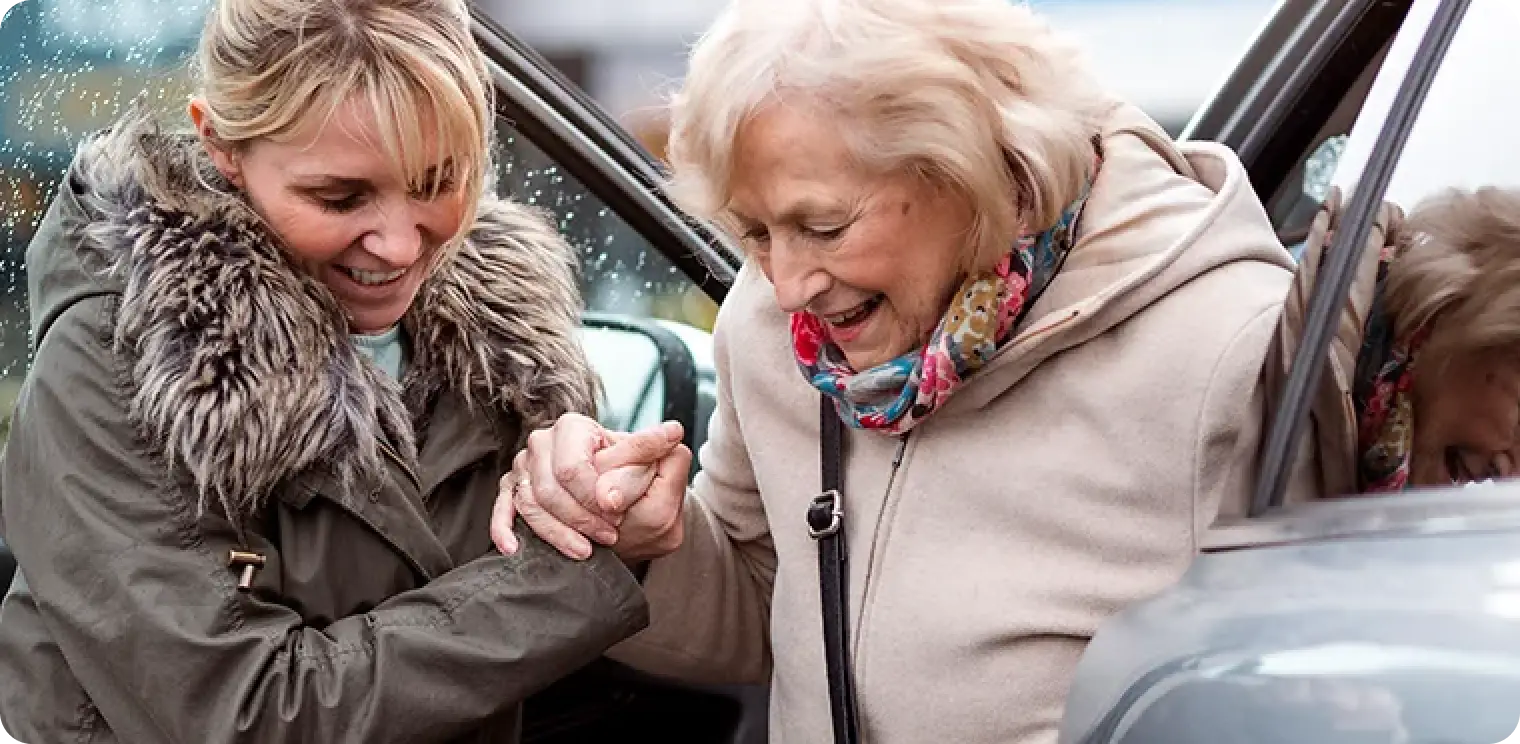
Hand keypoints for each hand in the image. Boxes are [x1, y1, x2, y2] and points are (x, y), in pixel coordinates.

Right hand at [491, 414, 685, 559]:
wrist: (622, 505)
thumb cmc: (633, 482)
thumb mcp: (652, 464)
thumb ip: (657, 450)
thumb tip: (672, 433)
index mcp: (574, 427)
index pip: (572, 467)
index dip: (593, 496)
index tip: (616, 514)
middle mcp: (543, 443)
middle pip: (549, 488)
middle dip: (580, 518)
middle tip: (609, 535)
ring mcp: (523, 469)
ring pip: (530, 504)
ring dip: (558, 532)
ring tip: (587, 550)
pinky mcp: (512, 493)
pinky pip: (501, 510)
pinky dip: (504, 529)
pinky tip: (514, 548)